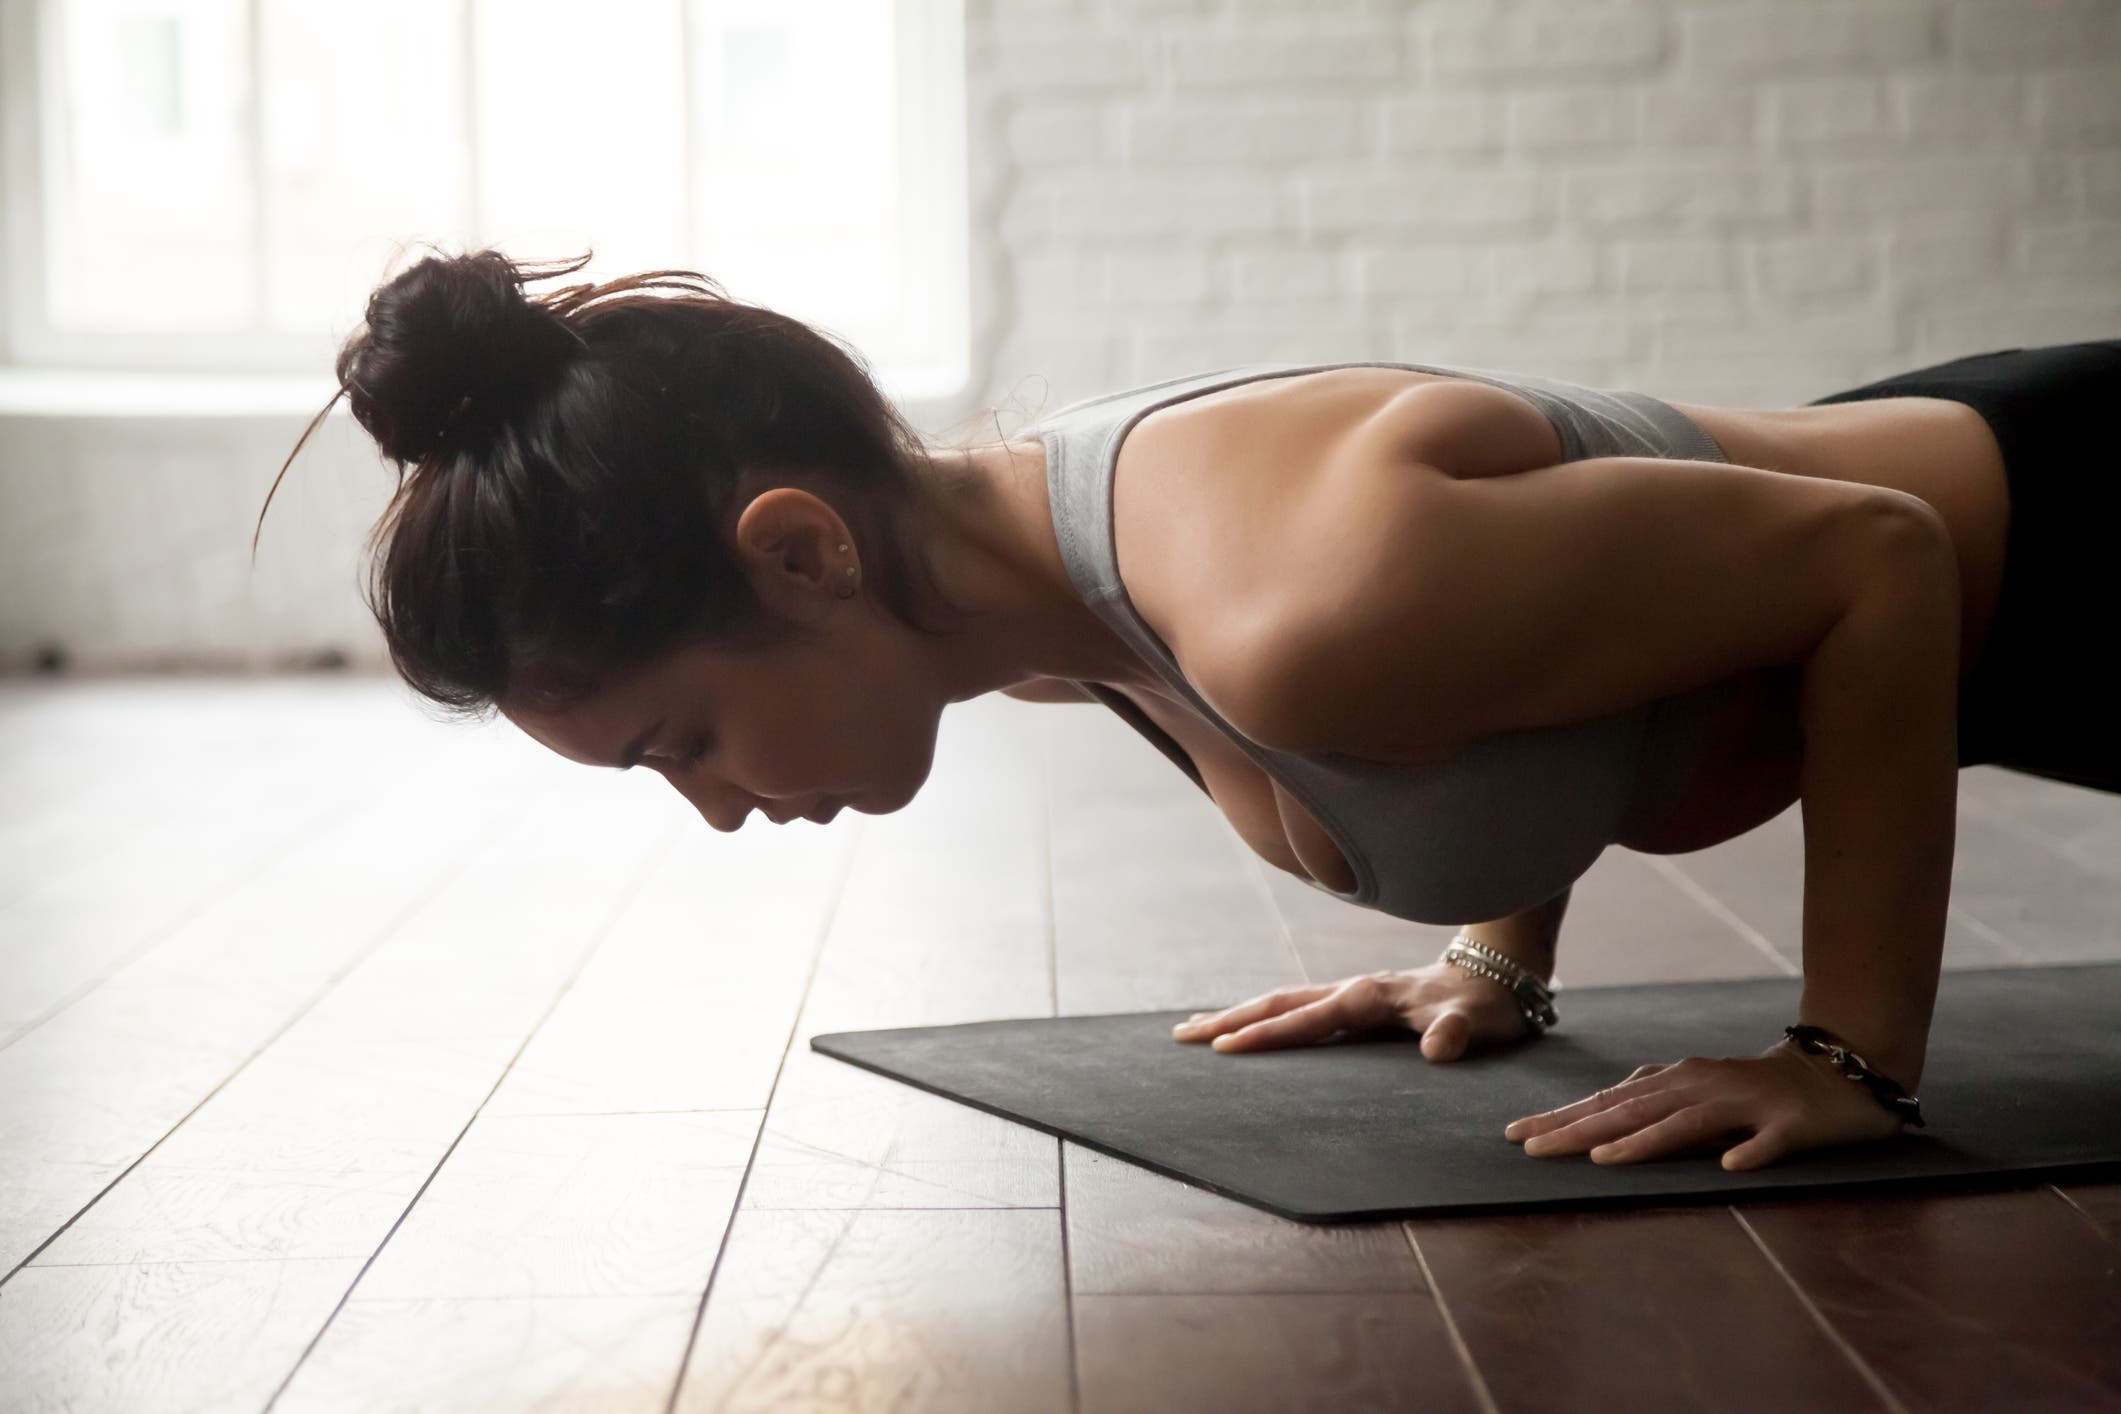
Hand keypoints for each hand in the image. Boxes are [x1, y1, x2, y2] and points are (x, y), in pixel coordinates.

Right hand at [1171, 960, 1539, 1062]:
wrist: (1499, 974)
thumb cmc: (1486, 1005)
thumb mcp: (1478, 1022)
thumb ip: (1456, 1032)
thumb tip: (1440, 1048)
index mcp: (1367, 998)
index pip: (1306, 1019)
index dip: (1266, 1035)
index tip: (1225, 1049)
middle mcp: (1350, 991)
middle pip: (1277, 1003)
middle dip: (1229, 1020)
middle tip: (1182, 1038)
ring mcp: (1349, 994)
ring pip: (1281, 1001)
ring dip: (1238, 1015)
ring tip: (1195, 1030)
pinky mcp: (1354, 1001)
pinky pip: (1297, 1007)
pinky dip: (1263, 1015)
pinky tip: (1249, 1026)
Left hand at [1503, 1037, 1910, 1170]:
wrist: (1843, 1071)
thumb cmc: (1761, 1089)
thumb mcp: (1700, 1092)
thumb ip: (1656, 1100)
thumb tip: (1603, 1113)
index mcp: (1678, 1082)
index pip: (1610, 1103)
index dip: (1563, 1118)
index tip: (1516, 1135)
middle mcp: (1703, 1086)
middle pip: (1633, 1110)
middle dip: (1580, 1129)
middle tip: (1532, 1147)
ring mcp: (1746, 1104)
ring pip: (1689, 1123)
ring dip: (1646, 1142)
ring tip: (1603, 1160)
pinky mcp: (1790, 1124)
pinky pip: (1769, 1142)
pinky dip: (1750, 1153)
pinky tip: (1730, 1168)